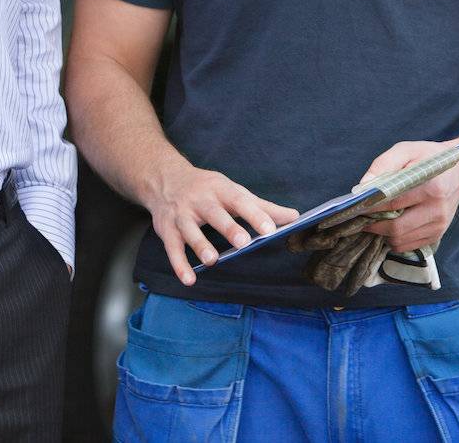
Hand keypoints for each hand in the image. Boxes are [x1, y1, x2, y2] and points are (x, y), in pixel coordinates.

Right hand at [143, 160, 299, 285]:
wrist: (164, 178)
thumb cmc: (207, 188)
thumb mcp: (233, 191)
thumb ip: (262, 207)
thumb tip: (294, 217)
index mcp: (220, 189)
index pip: (240, 201)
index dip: (255, 215)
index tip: (270, 229)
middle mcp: (199, 200)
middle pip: (214, 213)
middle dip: (227, 227)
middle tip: (243, 242)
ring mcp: (181, 215)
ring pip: (190, 230)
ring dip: (200, 245)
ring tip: (212, 260)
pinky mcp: (167, 229)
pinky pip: (172, 248)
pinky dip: (179, 264)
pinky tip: (189, 279)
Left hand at [359, 140, 458, 252]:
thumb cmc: (429, 158)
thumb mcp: (406, 150)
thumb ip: (383, 164)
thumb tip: (362, 187)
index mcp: (431, 188)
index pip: (393, 204)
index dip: (370, 207)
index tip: (356, 206)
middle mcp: (437, 211)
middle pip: (396, 228)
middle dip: (373, 225)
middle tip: (361, 217)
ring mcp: (439, 226)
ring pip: (401, 241)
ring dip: (382, 234)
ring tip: (375, 220)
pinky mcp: (438, 234)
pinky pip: (408, 245)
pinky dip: (394, 239)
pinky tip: (390, 225)